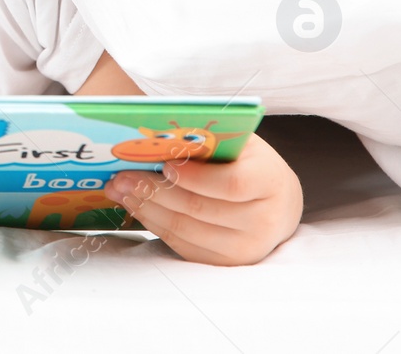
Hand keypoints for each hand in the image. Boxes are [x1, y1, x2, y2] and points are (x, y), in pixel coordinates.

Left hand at [104, 132, 302, 265]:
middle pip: (200, 209)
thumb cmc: (249, 163)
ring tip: (121, 190)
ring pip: (186, 231)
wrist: (279, 202)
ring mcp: (248, 247)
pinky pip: (184, 247)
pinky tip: (137, 208)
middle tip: (122, 176)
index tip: (165, 165)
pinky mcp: (228, 263)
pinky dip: (156, 226)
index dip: (195, 177)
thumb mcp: (239, 143)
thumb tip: (155, 137)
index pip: (231, 183)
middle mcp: (265, 220)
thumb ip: (207, 140)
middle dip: (154, 191)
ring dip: (147, 209)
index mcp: (270, 181)